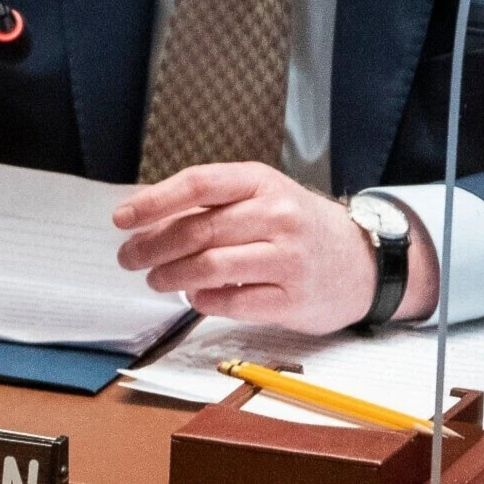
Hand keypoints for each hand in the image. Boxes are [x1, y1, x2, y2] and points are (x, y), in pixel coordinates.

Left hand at [113, 162, 438, 334]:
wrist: (361, 259)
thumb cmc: (296, 225)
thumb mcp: (260, 197)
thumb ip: (211, 205)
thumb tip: (148, 218)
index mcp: (260, 182)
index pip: (198, 184)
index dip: (154, 201)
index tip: (122, 218)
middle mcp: (277, 215)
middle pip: (198, 229)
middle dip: (152, 246)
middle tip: (128, 257)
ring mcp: (288, 257)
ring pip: (212, 266)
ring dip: (171, 275)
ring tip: (154, 279)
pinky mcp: (295, 298)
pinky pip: (236, 302)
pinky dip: (204, 300)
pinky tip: (192, 297)